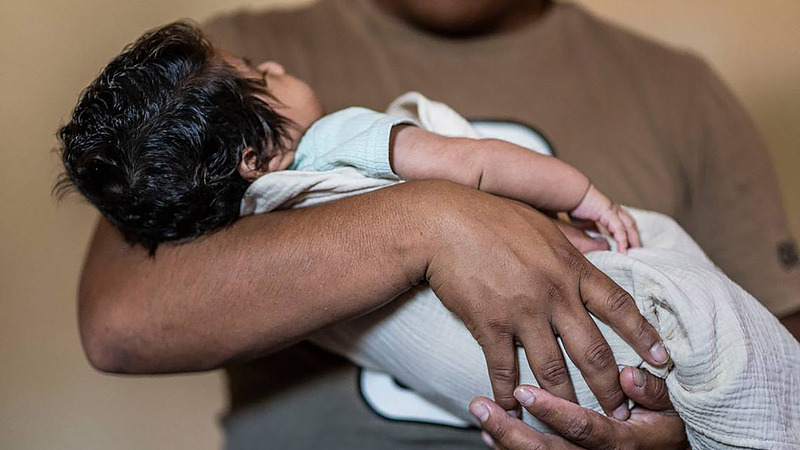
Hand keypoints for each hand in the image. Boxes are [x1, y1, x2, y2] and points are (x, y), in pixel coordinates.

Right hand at [424, 183, 668, 417]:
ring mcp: (523, 311)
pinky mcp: (490, 324)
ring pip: (554, 369)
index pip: (620, 306)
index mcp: (571, 266)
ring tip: (577, 423)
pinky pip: (505, 369)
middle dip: (611, 387)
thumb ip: (571, 244)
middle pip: (593, 350)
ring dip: (567, 401)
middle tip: (622, 412)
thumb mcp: (542, 222)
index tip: (662, 359)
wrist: (444, 222)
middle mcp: (555, 293)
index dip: (644, 336)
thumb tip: (598, 251)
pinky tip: (515, 409)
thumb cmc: (492, 215)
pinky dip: (511, 394)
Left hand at [471, 367, 687, 449]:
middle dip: (512, 432)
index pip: (582, 427)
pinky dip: (511, 448)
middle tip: (482, 408)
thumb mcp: (670, 407)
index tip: (524, 392)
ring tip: (480, 418)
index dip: (552, 411)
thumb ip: (652, 391)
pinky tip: (490, 434)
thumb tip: (628, 374)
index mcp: (622, 441)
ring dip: (506, 440)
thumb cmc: (667, 425)